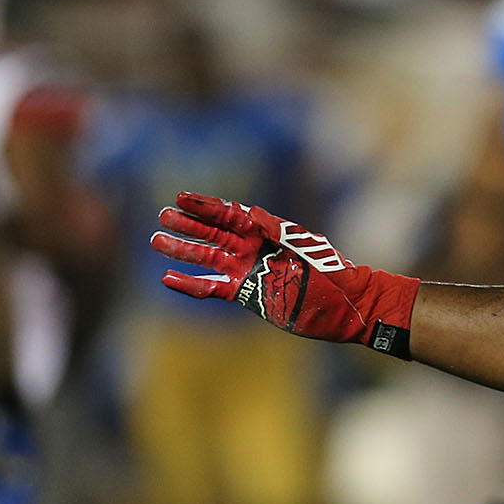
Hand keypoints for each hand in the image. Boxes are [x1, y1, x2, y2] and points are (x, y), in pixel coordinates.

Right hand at [152, 193, 417, 355]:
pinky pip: (212, 288)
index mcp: (266, 232)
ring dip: (183, 250)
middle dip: (188, 224)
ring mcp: (248, 271)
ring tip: (156, 241)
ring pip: (207, 258)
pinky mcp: (247, 294)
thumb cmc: (331, 274)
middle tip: (161, 215)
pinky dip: (191, 284)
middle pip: (213, 233)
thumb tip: (250, 212)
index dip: (205, 205)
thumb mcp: (305, 248)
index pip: (229, 214)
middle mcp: (254, 249)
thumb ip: (277, 230)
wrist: (347, 307)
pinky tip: (168, 279)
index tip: (180, 197)